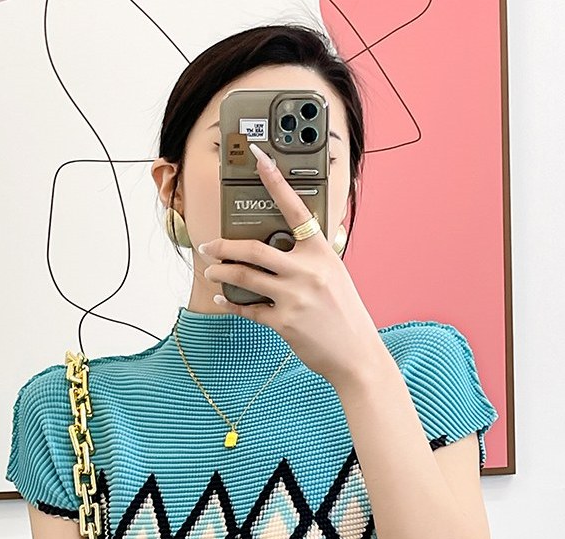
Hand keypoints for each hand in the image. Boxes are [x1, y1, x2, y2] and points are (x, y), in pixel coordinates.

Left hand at [198, 142, 386, 388]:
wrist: (356, 354)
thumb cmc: (345, 315)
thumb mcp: (335, 276)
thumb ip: (311, 259)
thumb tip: (284, 249)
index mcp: (321, 253)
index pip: (296, 208)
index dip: (276, 181)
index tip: (259, 159)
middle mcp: (307, 271)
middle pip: (254, 249)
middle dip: (224, 246)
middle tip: (209, 246)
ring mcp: (294, 297)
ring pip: (245, 276)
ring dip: (221, 272)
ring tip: (211, 271)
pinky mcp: (284, 322)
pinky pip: (248, 308)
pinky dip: (231, 303)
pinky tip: (222, 299)